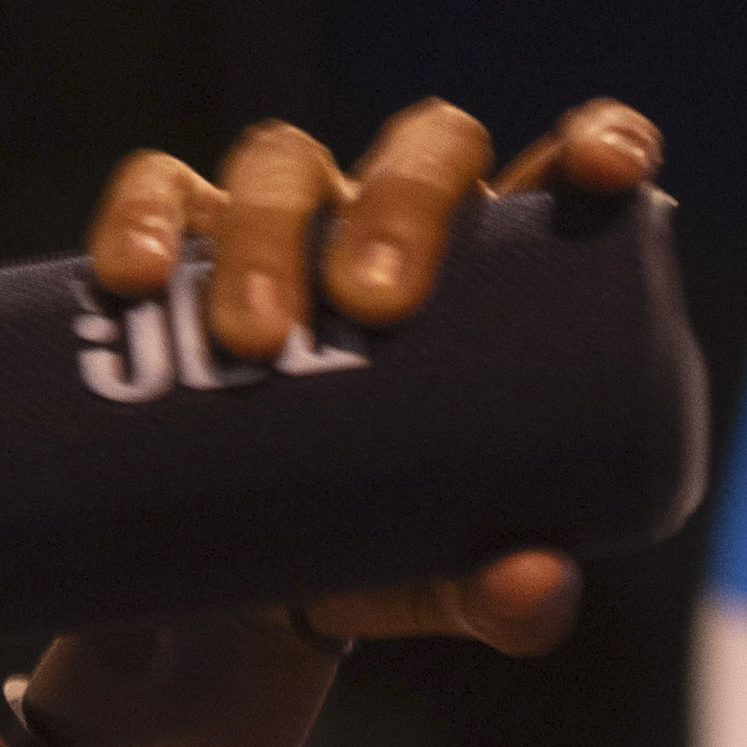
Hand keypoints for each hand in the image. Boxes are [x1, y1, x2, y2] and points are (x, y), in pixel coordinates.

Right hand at [0, 98, 662, 746]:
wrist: (227, 606)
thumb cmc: (377, 558)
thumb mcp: (446, 586)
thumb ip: (508, 599)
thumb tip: (533, 583)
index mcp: (495, 277)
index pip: (561, 173)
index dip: (600, 139)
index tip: (608, 170)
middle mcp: (394, 226)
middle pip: (423, 149)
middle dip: (402, 205)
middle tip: (373, 307)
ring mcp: (283, 229)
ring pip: (285, 161)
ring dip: (271, 232)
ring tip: (252, 344)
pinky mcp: (179, 259)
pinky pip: (159, 192)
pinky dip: (146, 216)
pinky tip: (138, 277)